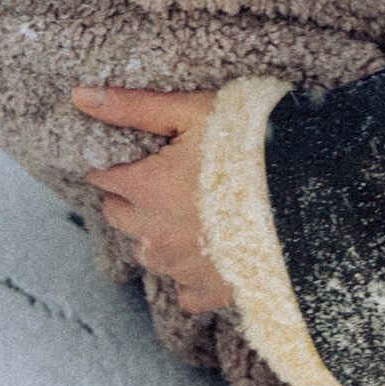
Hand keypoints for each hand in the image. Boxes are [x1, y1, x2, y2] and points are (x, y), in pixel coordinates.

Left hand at [73, 85, 232, 314]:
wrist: (306, 192)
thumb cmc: (248, 142)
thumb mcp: (189, 111)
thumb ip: (132, 106)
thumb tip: (79, 96)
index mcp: (144, 188)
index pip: (103, 177)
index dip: (118, 164)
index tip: (138, 157)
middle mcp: (154, 232)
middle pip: (118, 216)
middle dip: (131, 198)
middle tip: (164, 180)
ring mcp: (180, 266)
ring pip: (146, 253)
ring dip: (156, 235)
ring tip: (189, 213)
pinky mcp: (209, 290)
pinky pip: (182, 289)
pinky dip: (189, 273)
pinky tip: (208, 250)